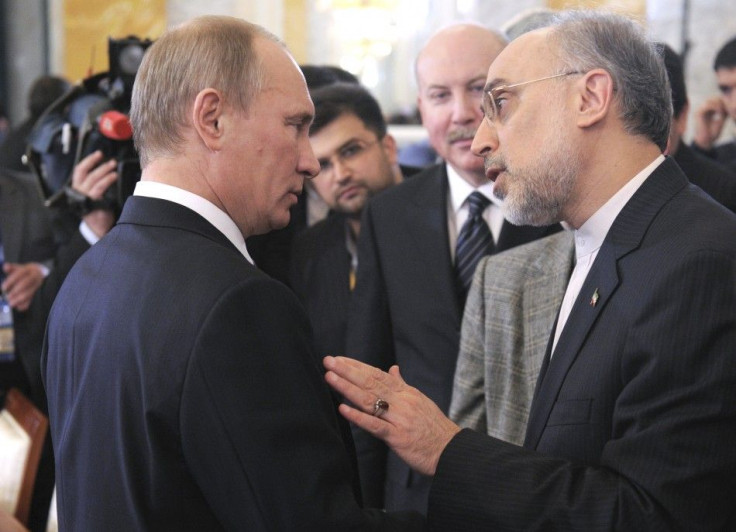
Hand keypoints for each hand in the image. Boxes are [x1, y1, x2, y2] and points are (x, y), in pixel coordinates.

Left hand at [1, 262, 44, 310]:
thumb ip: (11, 267)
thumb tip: (5, 266)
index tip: (3, 288)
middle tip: (7, 296)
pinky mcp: (37, 293)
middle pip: (25, 283)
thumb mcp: (19, 267)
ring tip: (11, 303)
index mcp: (29, 269)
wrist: (40, 273)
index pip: (20, 274)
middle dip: (15, 291)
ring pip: (29, 293)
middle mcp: (34, 277)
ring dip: (19, 299)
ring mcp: (37, 285)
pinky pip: (31, 299)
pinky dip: (25, 304)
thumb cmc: (26, 272)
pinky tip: (18, 307)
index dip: (11, 281)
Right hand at [72, 150, 117, 236]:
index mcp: (77, 188)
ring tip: (114, 167)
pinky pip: (99, 188)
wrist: (98, 228)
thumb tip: (105, 170)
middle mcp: (77, 192)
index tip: (98, 154)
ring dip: (104, 170)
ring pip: (93, 179)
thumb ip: (95, 184)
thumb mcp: (94, 196)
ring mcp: (83, 197)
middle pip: (84, 172)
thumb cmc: (97, 211)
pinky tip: (114, 176)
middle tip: (110, 160)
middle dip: (97, 163)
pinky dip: (107, 180)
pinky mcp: (91, 203)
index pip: (79, 170)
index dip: (88, 161)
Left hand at [323, 355, 460, 475]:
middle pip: (370, 382)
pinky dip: (358, 417)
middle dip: (347, 371)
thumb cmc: (434, 427)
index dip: (357, 366)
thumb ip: (403, 385)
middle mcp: (402, 401)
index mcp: (406, 392)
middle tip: (328, 361)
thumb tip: (393, 368)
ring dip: (347, 388)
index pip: (377, 374)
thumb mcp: (420, 400)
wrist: (452, 451)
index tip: (339, 359)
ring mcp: (400, 418)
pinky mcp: (398, 437)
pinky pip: (375, 425)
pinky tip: (343, 409)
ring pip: (370, 400)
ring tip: (330, 377)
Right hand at [693, 96, 727, 150]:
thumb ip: (724, 110)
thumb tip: (729, 101)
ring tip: (724, 112)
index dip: (726, 101)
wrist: (706, 141)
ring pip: (711, 100)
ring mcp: (700, 110)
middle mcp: (703, 108)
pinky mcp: (698, 113)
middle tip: (728, 110)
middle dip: (724, 102)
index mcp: (708, 110)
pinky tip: (720, 112)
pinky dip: (716, 107)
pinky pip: (708, 105)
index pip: (717, 99)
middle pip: (715, 98)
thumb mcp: (722, 118)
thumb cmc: (713, 132)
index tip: (730, 109)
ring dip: (720, 104)